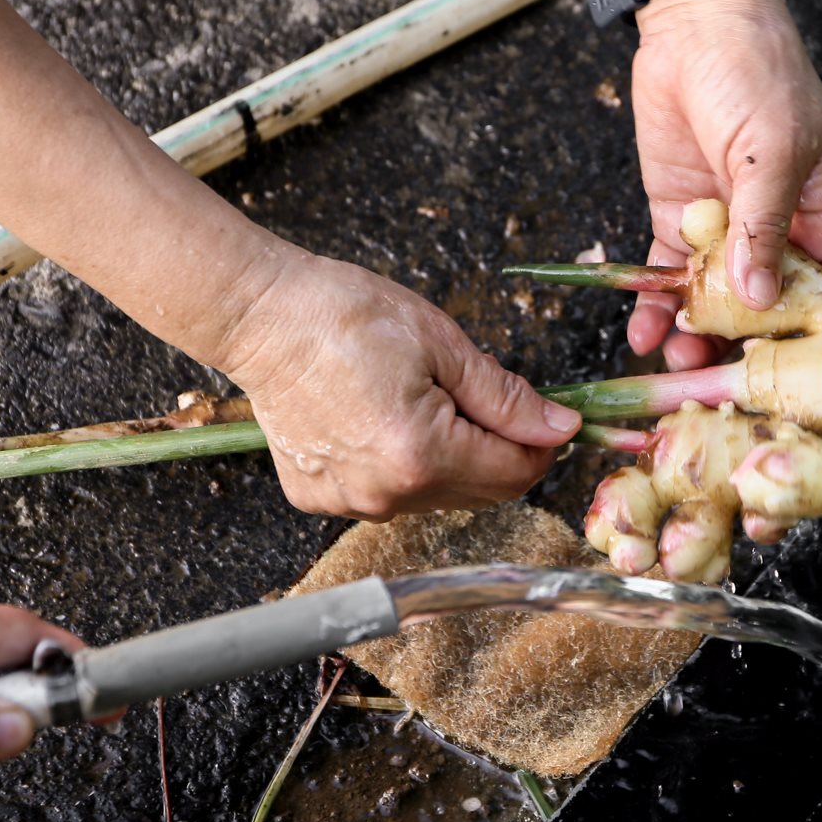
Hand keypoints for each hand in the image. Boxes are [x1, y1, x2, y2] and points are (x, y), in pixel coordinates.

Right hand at [218, 250, 581, 519]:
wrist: (261, 319)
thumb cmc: (345, 317)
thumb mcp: (443, 344)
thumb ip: (506, 398)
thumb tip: (561, 428)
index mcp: (422, 455)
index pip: (515, 474)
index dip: (542, 445)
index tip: (549, 417)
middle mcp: (386, 495)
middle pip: (480, 492)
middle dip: (499, 451)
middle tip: (484, 398)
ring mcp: (350, 503)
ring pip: (436, 494)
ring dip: (451, 457)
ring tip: (424, 399)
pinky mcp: (322, 499)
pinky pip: (388, 491)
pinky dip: (402, 462)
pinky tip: (381, 417)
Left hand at [629, 0, 821, 369]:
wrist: (692, 21)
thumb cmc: (758, 70)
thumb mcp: (773, 147)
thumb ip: (765, 225)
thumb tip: (763, 299)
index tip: (814, 385)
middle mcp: (778, 229)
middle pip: (773, 309)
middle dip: (751, 351)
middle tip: (728, 390)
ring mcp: (725, 227)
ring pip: (717, 302)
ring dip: (698, 337)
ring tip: (678, 369)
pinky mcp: (679, 217)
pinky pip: (669, 275)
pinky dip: (655, 305)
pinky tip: (641, 333)